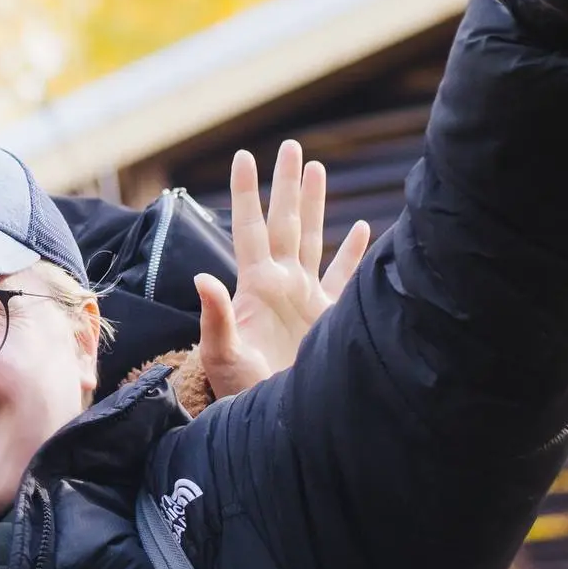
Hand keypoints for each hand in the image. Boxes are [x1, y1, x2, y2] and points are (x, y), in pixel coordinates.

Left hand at [195, 142, 368, 398]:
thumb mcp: (221, 354)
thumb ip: (214, 316)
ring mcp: (306, 299)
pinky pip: (345, 278)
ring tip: (317, 169)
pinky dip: (355, 253)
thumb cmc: (241, 392)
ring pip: (315, 240)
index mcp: (255, 286)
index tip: (244, 156)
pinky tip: (364, 228)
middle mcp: (281, 285)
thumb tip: (203, 276)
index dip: (247, 193)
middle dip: (287, 186)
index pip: (249, 228)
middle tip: (290, 146)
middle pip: (285, 223)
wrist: (275, 422)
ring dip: (317, 206)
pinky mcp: (331, 319)